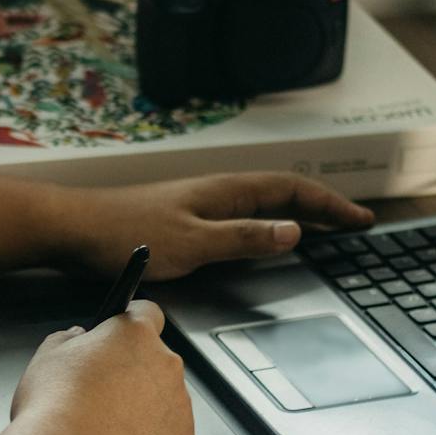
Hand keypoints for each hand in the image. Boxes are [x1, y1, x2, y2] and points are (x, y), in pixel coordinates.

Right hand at [9, 301, 193, 434]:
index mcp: (135, 336)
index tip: (120, 340)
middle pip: (156, 362)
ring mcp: (180, 408)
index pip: (148, 313)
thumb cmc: (51, 410)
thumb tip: (79, 339)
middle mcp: (167, 366)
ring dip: (144, 410)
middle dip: (134, 374)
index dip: (130, 326)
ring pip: (165, 402)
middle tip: (101, 396)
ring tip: (105, 430)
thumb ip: (70, 338)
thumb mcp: (48, 355)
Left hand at [60, 173, 374, 279]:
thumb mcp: (193, 243)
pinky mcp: (183, 222)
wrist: (73, 230)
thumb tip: (294, 231)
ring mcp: (200, 206)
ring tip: (324, 229)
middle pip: (282, 194)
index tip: (362, 220)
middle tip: (355, 223)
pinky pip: (240, 219)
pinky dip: (266, 226)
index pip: (293, 190)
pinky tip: (262, 241)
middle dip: (322, 207)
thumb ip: (243, 238)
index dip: (331, 205)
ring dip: (296, 215)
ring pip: (262, 205)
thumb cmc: (125, 234)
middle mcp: (217, 193)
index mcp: (226, 191)